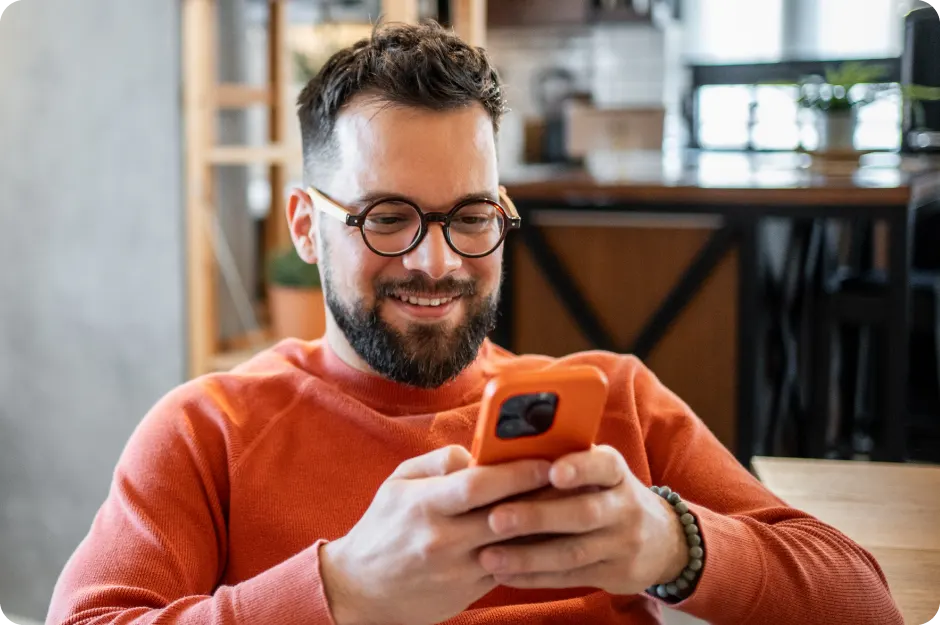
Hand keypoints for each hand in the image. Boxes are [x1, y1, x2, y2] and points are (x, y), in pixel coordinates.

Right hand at [319, 445, 552, 624]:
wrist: (359, 591)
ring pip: (516, 545)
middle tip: (576, 478)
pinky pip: (510, 567)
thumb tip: (477, 454)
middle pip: (506, 514)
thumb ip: (438, 462)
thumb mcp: (397, 484)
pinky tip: (554, 534)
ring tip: (574, 504)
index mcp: (425, 504)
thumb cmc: (382, 529)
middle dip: (544, 495)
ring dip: (547, 525)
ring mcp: (458, 569)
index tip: (548, 458)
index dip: (517, 470)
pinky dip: (534, 550)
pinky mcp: (470, 591)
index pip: (479, 484)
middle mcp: (443, 538)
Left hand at [476, 445, 688, 594]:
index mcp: (615, 472)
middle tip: (495, 519)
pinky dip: (535, 577)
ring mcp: (623, 544)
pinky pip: (571, 577)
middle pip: (582, 513)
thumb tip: (502, 454)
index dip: (579, 468)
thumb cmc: (606, 493)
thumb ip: (562, 460)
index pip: (603, 466)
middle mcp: (625, 506)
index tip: (551, 472)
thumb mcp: (598, 470)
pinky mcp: (616, 574)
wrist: (660, 539)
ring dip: (527, 556)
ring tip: (489, 556)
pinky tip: (505, 575)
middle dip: (537, 517)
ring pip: (573, 552)